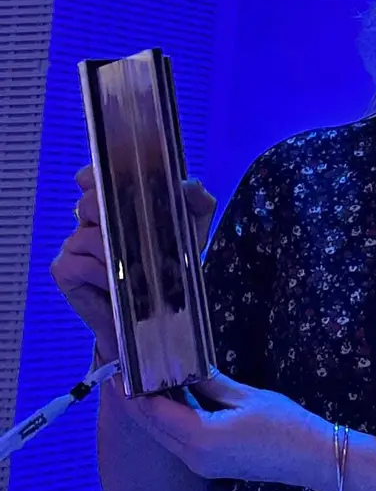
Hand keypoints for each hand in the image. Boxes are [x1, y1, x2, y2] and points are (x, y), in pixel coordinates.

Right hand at [51, 166, 216, 361]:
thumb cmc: (170, 266)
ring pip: (88, 235)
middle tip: (140, 233)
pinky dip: (103, 272)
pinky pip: (80, 263)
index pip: (94, 178)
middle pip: (89, 202)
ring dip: (117, 252)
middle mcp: (91, 220)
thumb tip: (187, 184)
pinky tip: (116, 282)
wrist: (155, 314)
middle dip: (116, 214)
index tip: (110, 182)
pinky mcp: (64, 270)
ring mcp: (74, 245)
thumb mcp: (193, 230)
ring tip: (136, 266)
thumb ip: (197, 202)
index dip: (97, 176)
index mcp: (115, 203)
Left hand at [122, 372, 332, 490]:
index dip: (135, 390)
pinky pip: (178, 442)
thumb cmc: (284, 425)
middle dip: (137, 401)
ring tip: (144, 382)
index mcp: (199, 437)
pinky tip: (172, 402)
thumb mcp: (246, 396)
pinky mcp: (208, 467)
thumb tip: (186, 366)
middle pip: (153, 427)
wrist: (311, 459)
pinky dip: (170, 423)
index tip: (122, 367)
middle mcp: (192, 457)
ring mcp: (199, 466)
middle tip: (125, 371)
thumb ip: (210, 382)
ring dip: (152, 413)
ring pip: (164, 436)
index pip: (154, 412)